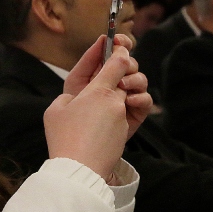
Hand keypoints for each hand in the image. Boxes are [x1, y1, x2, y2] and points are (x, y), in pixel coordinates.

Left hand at [43, 34, 151, 179]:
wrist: (87, 174)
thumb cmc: (85, 132)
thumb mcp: (96, 94)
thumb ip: (111, 69)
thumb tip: (121, 51)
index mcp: (73, 91)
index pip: (89, 63)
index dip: (103, 49)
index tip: (118, 37)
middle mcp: (91, 101)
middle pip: (114, 72)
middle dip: (124, 66)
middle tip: (127, 65)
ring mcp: (109, 114)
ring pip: (129, 87)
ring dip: (134, 82)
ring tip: (129, 88)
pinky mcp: (125, 126)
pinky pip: (137, 105)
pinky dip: (139, 101)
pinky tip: (135, 104)